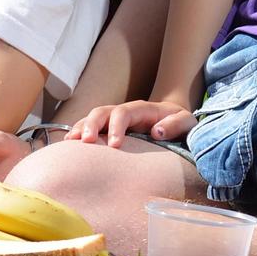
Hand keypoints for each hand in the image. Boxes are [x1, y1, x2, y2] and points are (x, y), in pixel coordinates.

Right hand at [67, 98, 196, 146]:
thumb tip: (157, 132)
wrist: (176, 120)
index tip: (114, 145)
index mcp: (142, 109)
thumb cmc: (180, 123)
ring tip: (70, 142)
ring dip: (80, 128)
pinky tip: (69, 144)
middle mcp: (124, 111)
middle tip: (85, 142)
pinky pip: (90, 127)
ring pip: (92, 118)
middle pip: (102, 111)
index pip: (123, 112)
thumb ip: (176, 125)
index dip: (116, 126)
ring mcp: (115, 119)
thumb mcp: (187, 122)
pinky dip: (79, 133)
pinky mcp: (109, 129)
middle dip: (91, 124)